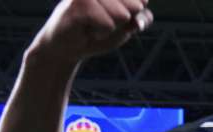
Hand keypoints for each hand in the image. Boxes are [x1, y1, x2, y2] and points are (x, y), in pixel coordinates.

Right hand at [32, 0, 153, 63]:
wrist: (69, 46)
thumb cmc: (99, 30)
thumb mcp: (127, 26)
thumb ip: (142, 17)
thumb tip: (140, 12)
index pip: (142, 1)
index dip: (136, 15)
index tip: (119, 17)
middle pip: (136, 7)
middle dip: (124, 22)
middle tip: (104, 21)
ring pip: (123, 15)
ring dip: (112, 27)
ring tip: (95, 25)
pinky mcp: (78, 3)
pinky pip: (108, 24)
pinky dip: (102, 32)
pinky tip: (87, 29)